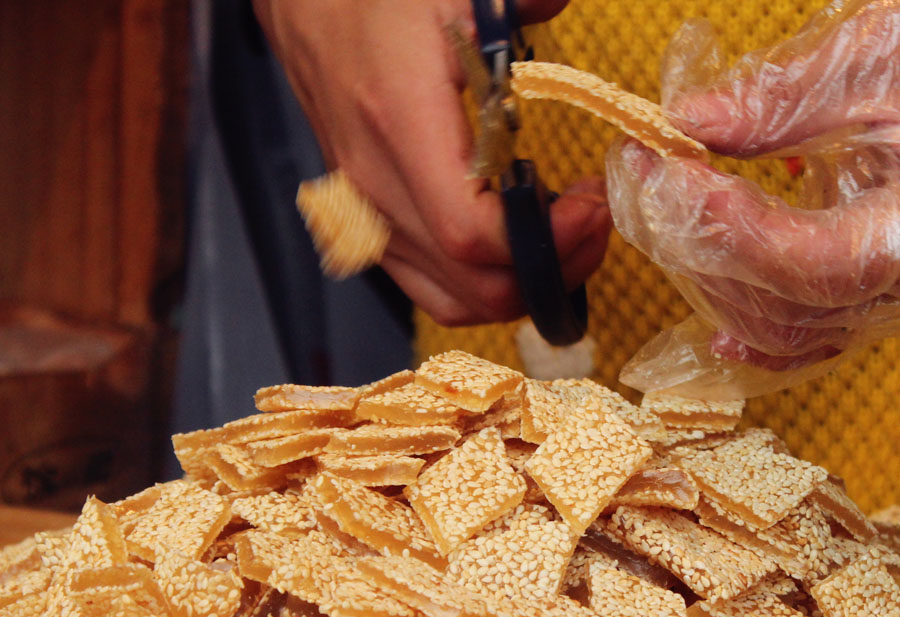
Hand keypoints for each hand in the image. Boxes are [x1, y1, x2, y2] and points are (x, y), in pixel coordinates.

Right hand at [254, 0, 611, 325]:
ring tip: (565, 238)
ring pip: (457, 301)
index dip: (542, 241)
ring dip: (524, 286)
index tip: (590, 204)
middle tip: (593, 221)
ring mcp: (370, 218)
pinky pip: (433, 290)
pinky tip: (518, 250)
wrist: (303, 6)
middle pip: (475, 285)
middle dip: (552, 270)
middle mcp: (378, 188)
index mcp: (400, 124)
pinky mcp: (372, 229)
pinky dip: (485, 286)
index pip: (471, 233)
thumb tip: (558, 1)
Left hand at [607, 0, 899, 370]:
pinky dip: (752, 332)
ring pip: (783, 333)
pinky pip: (807, 342)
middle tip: (640, 174)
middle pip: (783, 306)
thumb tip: (687, 121)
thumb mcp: (893, 52)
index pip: (818, 263)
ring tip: (660, 209)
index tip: (671, 174)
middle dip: (695, 245)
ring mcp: (898, 301)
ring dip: (707, 279)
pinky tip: (712, 326)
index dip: (732, 232)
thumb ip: (785, 95)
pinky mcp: (877, 301)